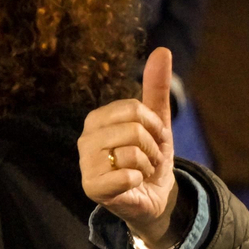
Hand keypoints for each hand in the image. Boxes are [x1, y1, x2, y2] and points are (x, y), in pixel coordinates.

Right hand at [79, 47, 178, 248]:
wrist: (154, 198)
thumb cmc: (150, 160)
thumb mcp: (157, 123)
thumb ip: (156, 89)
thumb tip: (163, 50)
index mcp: (97, 119)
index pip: (134, 109)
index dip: (154, 126)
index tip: (154, 140)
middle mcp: (85, 138)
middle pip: (134, 129)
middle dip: (153, 148)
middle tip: (149, 160)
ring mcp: (86, 164)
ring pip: (132, 152)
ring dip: (148, 165)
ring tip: (141, 173)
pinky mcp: (92, 188)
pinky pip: (126, 175)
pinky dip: (139, 181)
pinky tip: (133, 185)